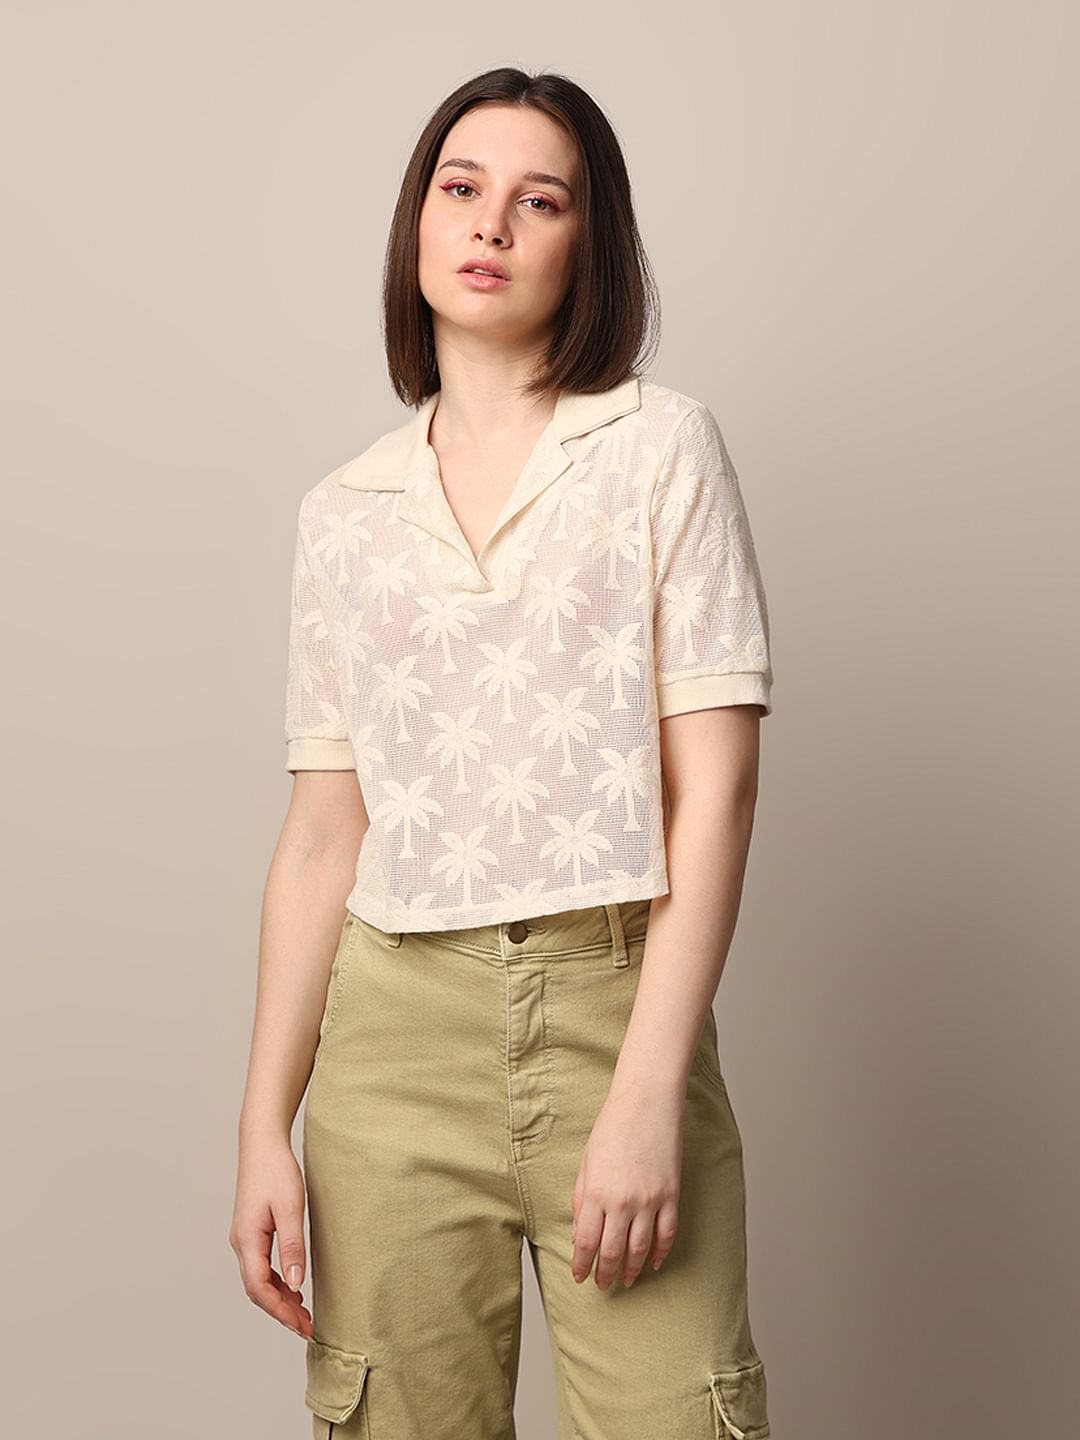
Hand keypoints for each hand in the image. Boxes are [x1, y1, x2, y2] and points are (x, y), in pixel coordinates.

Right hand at [228, 1132, 313, 1338]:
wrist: (262, 1142)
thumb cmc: (277, 1170)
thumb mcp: (290, 1208)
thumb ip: (292, 1245)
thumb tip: (296, 1283)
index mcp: (247, 1240)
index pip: (260, 1289)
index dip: (280, 1312)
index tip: (303, 1326)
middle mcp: (240, 1243)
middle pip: (257, 1290)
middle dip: (281, 1311)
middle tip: (308, 1327)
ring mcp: (243, 1237)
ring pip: (258, 1280)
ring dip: (278, 1299)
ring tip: (303, 1313)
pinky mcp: (250, 1231)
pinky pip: (260, 1267)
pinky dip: (276, 1283)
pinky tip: (293, 1286)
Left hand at [570, 1080, 684, 1289]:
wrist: (647, 1103)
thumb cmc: (613, 1127)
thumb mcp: (587, 1163)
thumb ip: (582, 1200)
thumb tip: (580, 1234)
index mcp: (596, 1193)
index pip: (587, 1243)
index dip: (582, 1265)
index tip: (580, 1276)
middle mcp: (622, 1202)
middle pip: (612, 1252)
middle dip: (605, 1274)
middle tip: (602, 1285)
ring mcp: (649, 1200)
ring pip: (639, 1249)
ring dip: (630, 1269)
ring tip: (625, 1280)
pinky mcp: (671, 1195)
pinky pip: (667, 1235)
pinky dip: (660, 1253)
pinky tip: (653, 1263)